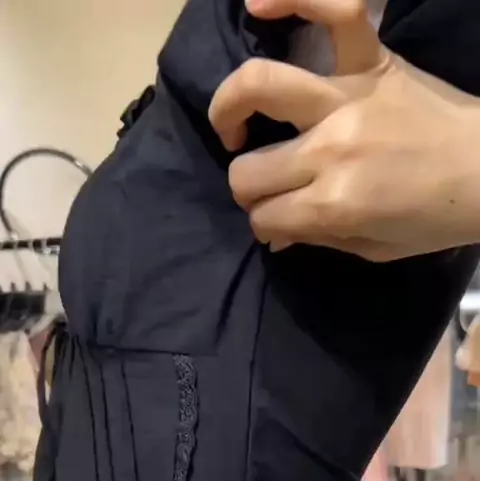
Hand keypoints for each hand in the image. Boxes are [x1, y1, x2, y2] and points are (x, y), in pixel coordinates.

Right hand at [209, 0, 479, 259]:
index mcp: (334, 203)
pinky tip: (258, 7)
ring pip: (258, 85)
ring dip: (230, 107)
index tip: (280, 223)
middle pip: (248, 170)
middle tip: (268, 185)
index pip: (263, 217)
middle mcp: (330, 148)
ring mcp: (347, 97)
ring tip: (236, 124)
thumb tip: (274, 233)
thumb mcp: (373, 248)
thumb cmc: (435, 217)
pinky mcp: (373, 61)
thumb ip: (317, 238)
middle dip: (248, 187)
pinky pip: (334, 10)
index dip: (265, 226)